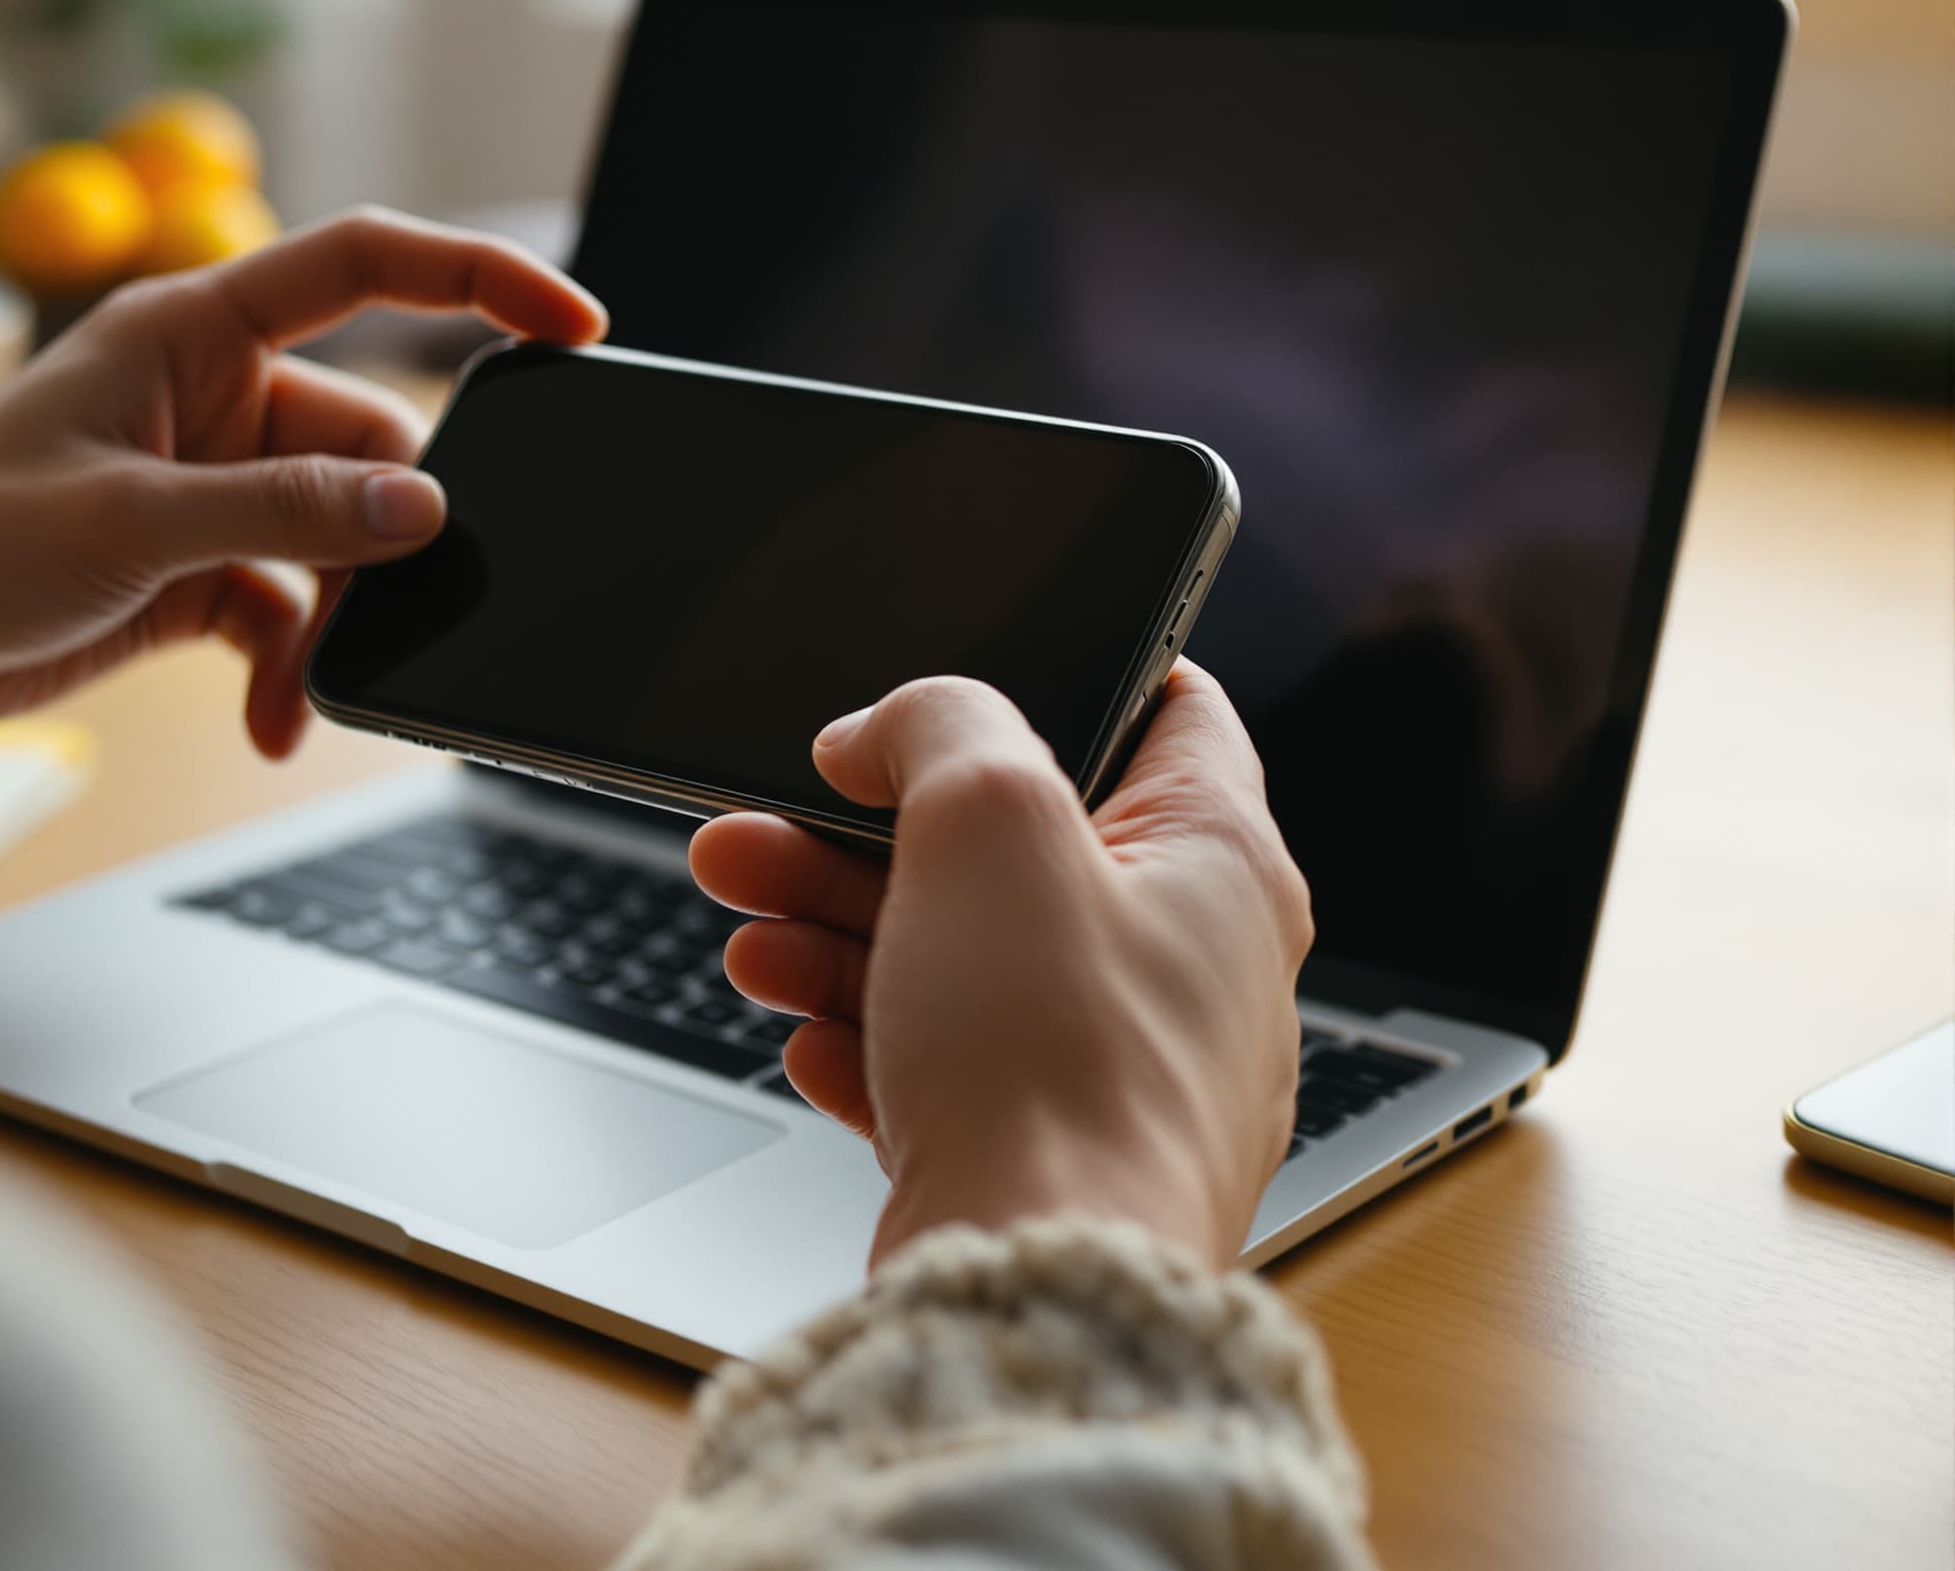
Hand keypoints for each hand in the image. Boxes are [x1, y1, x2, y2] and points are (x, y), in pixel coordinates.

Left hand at [0, 207, 605, 751]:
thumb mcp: (133, 523)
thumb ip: (286, 513)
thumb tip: (424, 515)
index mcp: (193, 333)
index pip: (365, 267)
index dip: (478, 278)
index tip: (570, 327)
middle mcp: (211, 400)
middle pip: (368, 447)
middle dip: (382, 539)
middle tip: (384, 607)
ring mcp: (207, 488)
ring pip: (338, 543)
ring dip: (333, 623)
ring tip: (299, 691)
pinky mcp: (194, 570)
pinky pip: (289, 611)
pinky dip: (289, 667)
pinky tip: (268, 724)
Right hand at [688, 668, 1310, 1268]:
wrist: (1039, 1288)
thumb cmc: (1059, 1069)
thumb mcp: (992, 818)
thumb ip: (939, 726)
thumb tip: (888, 733)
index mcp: (1221, 865)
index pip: (1167, 714)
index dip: (1056, 678)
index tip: (948, 687)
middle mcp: (1188, 967)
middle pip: (1016, 850)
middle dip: (869, 828)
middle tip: (767, 819)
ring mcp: (1118, 1068)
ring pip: (963, 957)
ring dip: (837, 926)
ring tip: (745, 914)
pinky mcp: (1047, 1153)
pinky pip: (947, 1064)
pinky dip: (865, 1034)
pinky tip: (795, 1023)